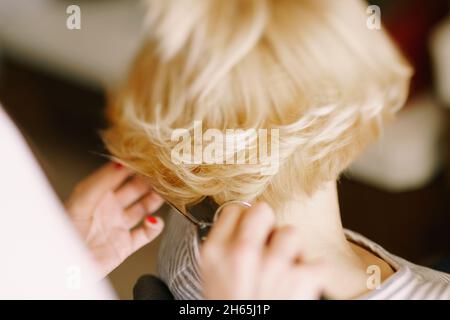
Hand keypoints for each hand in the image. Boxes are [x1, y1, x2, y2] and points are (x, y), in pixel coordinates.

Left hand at [66, 162, 164, 277]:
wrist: (66, 269)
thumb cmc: (64, 235)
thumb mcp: (81, 202)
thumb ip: (102, 182)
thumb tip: (120, 163)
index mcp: (95, 194)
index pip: (118, 174)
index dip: (132, 166)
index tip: (147, 157)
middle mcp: (108, 208)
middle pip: (134, 189)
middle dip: (148, 181)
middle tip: (161, 173)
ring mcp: (117, 226)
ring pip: (142, 208)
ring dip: (154, 200)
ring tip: (163, 193)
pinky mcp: (124, 245)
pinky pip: (145, 234)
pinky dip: (154, 227)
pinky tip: (153, 221)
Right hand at [200, 202, 325, 299]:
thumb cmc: (231, 311)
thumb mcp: (212, 278)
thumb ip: (225, 249)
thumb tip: (244, 224)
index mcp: (215, 252)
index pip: (234, 209)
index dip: (244, 220)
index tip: (248, 230)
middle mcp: (242, 254)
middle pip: (263, 210)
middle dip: (268, 225)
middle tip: (268, 243)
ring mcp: (272, 265)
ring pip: (291, 233)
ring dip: (292, 252)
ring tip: (284, 271)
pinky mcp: (301, 279)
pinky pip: (317, 262)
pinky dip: (313, 276)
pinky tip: (299, 287)